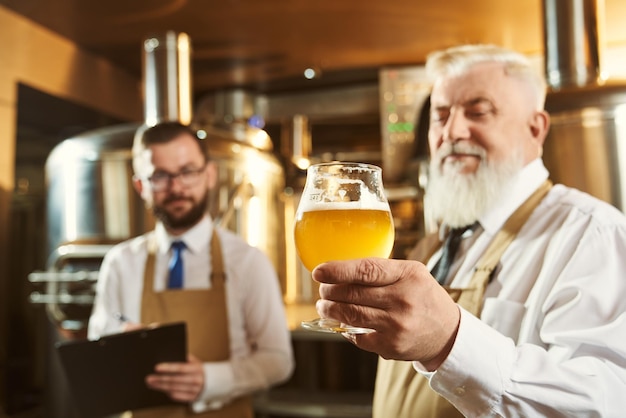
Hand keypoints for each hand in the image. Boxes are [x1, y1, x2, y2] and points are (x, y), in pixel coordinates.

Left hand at [145, 354, 204, 401]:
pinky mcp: (192, 398)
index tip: (156, 368)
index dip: (167, 368)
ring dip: (161, 387)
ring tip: (151, 384)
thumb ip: (185, 357)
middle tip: (149, 378)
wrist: (211, 381)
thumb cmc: (198, 369)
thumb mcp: (195, 360)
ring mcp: (194, 390)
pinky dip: (169, 393)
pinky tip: (162, 389)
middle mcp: (195, 380)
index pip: (179, 368)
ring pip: (174, 389)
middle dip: (160, 379)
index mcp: (196, 369)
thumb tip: (170, 354)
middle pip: (174, 380)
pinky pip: (177, 396)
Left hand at [313, 258, 460, 369]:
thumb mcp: (412, 273)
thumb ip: (381, 270)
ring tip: (324, 305)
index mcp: (407, 276)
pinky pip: (357, 336)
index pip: (366, 271)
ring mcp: (396, 325)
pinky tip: (342, 322)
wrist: (448, 333)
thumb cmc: (423, 296)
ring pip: (350, 316)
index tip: (318, 272)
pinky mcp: (390, 346)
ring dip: (330, 309)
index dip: (337, 271)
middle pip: (352, 294)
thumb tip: (339, 271)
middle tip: (322, 289)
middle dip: (329, 291)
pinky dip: (344, 328)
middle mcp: (402, 300)